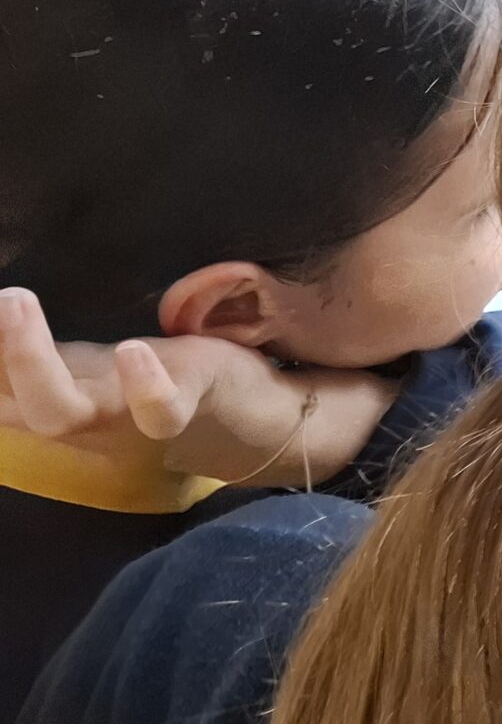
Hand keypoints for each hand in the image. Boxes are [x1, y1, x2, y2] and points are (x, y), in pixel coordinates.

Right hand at [0, 288, 393, 486]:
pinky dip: (144, 384)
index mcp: (42, 398)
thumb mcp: (75, 367)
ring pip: (64, 408)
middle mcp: (74, 414)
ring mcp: (125, 415)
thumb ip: (19, 356)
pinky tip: (134, 351)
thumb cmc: (148, 385)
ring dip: (29, 359)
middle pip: (6, 400)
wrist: (255, 422)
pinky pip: (161, 408)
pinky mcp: (187, 403)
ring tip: (10, 301)